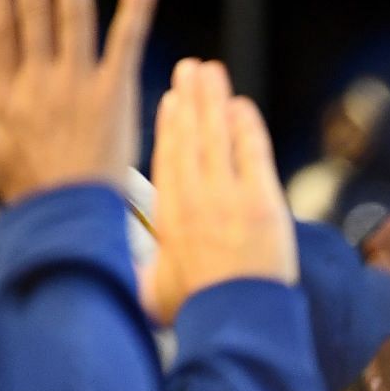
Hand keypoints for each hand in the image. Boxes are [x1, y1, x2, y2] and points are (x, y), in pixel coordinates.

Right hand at [0, 0, 156, 202]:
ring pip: (72, 17)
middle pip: (32, 13)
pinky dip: (135, 10)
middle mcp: (41, 81)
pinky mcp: (115, 94)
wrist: (69, 219)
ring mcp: (78, 84)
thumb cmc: (32, 196)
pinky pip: (125, 43)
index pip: (2, 32)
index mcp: (10, 95)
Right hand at [139, 59, 298, 323]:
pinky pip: (252, 151)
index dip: (170, 128)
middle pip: (190, 137)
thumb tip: (128, 274)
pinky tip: (242, 104)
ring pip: (217, 136)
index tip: (170, 102)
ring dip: (213, 100)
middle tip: (190, 69)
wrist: (236, 321)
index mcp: (169, 217)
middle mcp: (195, 198)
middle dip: (189, 100)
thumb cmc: (198, 312)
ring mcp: (228, 196)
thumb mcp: (154, 292)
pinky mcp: (261, 200)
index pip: (169, 160)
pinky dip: (247, 125)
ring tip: (211, 72)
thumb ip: (144, 272)